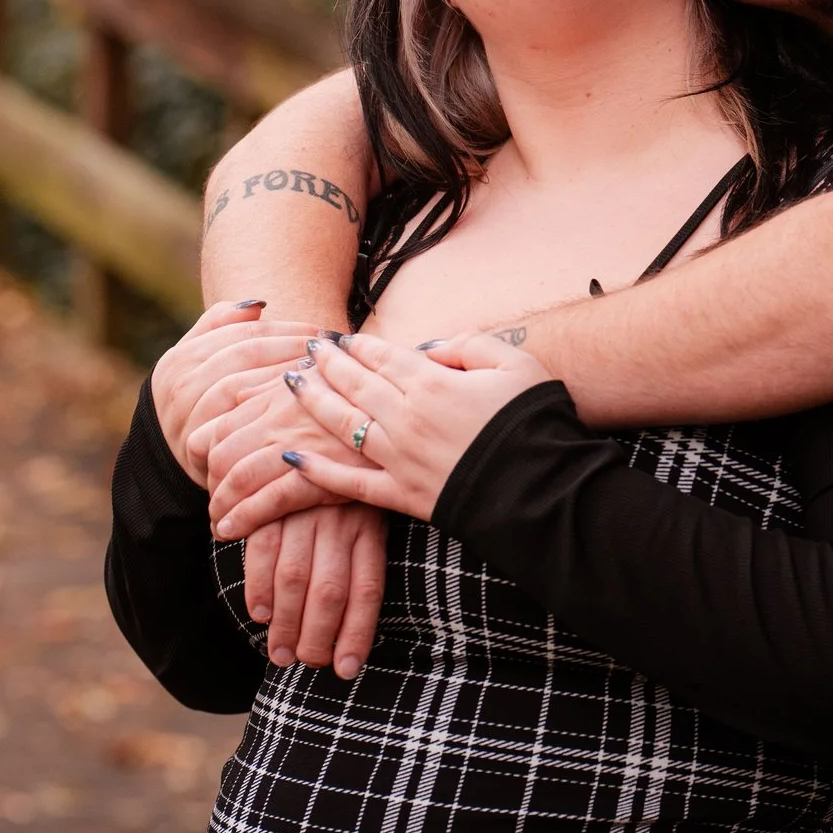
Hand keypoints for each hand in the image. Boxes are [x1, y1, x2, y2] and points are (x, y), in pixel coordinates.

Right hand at [149, 299, 340, 485]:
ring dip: (282, 377)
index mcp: (180, 359)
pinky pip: (238, 425)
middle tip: (328, 350)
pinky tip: (300, 409)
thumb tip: (257, 305)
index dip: (285, 329)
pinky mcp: (199, 449)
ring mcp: (186, 417)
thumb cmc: (203, 403)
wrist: (181, 462)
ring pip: (240, 386)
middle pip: (244, 355)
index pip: (242, 333)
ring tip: (319, 373)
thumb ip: (220, 328)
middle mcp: (178, 386)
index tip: (319, 331)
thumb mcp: (199, 363)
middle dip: (290, 349)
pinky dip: (268, 414)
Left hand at [218, 332, 554, 526]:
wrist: (541, 488)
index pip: (381, 356)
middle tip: (309, 350)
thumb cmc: (533, 420)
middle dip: (327, 363)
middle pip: (354, 383)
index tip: (339, 337)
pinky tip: (291, 457)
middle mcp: (404, 417)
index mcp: (431, 382)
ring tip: (291, 382)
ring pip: (342, 423)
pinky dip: (318, 470)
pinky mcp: (400, 495)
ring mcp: (398, 458)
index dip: (357, 345)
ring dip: (313, 400)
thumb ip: (470, 345)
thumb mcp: (515, 363)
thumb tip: (432, 349)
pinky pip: (349, 483)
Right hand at [234, 505, 386, 676]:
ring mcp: (306, 510)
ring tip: (278, 652)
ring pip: (294, 578)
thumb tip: (355, 627)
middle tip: (304, 663)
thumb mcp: (367, 514)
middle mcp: (341, 519)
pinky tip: (259, 614)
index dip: (356, 633)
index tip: (345, 670)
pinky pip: (263, 551)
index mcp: (371, 526)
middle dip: (315, 636)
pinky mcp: (272, 502)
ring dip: (284, 623)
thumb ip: (361, 559)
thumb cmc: (345, 488)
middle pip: (329, 591)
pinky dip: (258, 588)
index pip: (367, 589)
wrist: (317, 427)